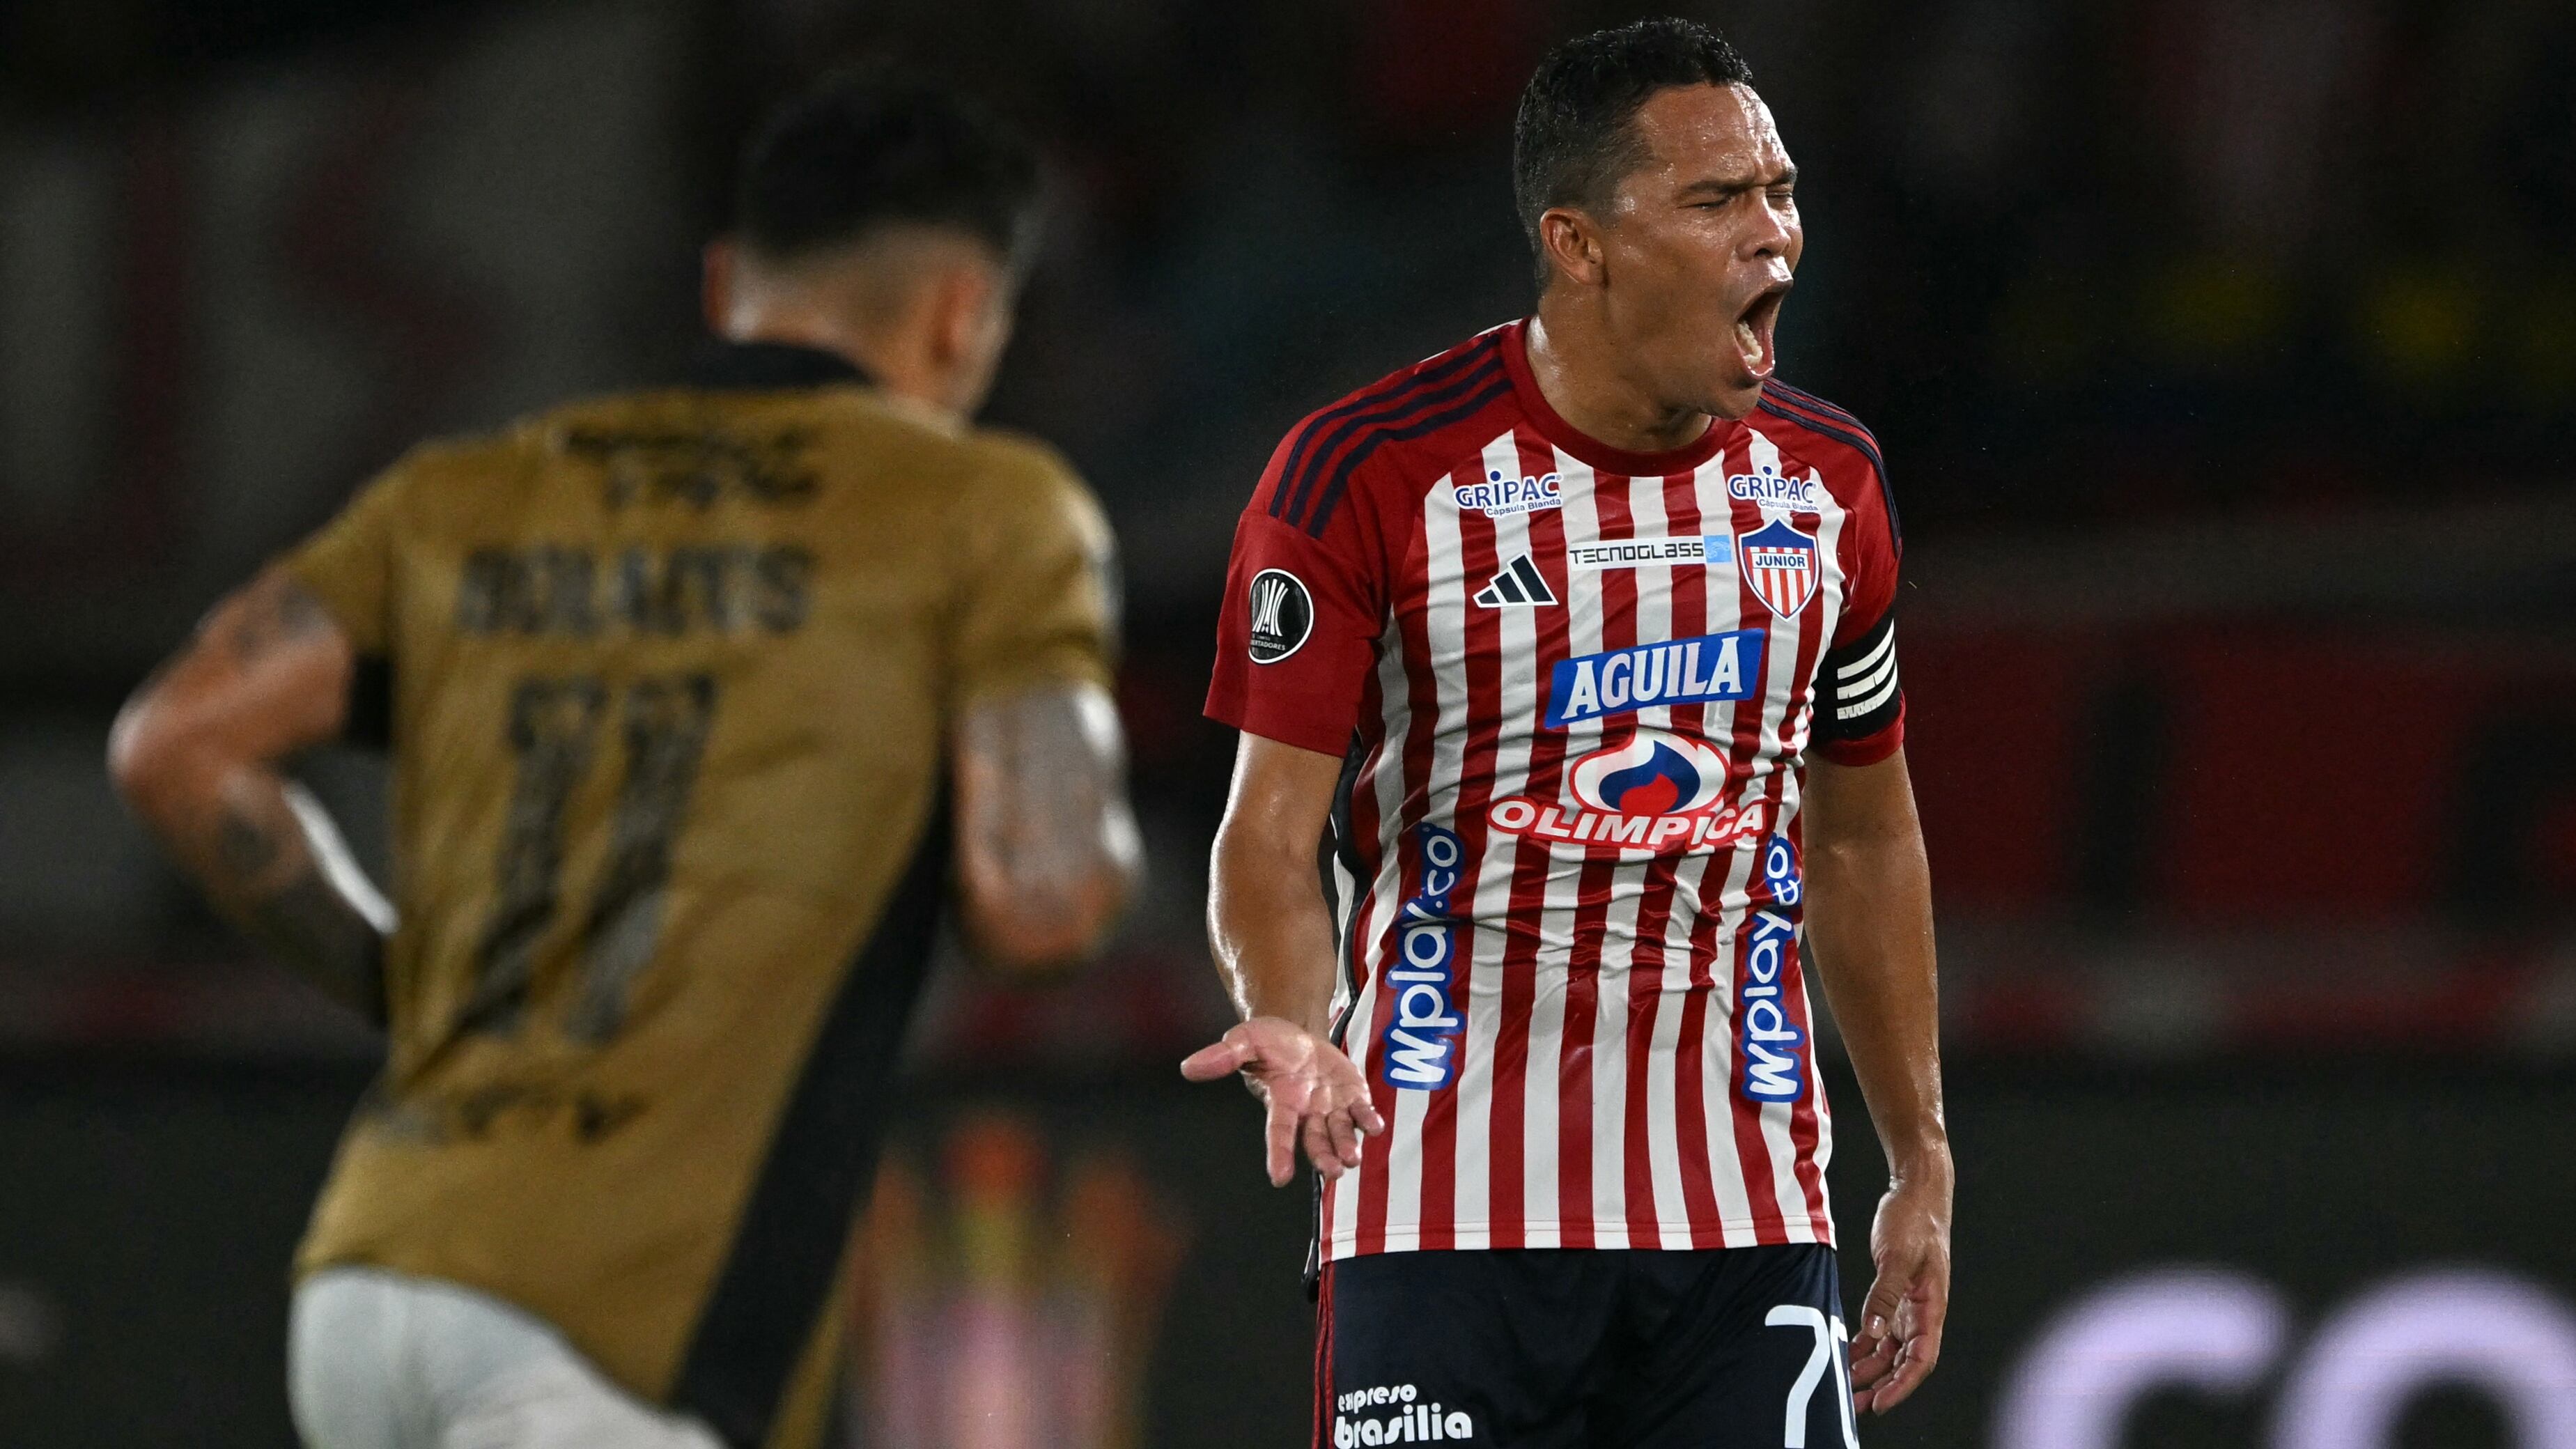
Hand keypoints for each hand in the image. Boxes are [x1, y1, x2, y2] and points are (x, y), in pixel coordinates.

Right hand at [1180, 1016, 1385, 1186]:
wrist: (1298, 1034)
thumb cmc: (1268, 1043)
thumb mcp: (1244, 1040)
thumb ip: (1222, 1056)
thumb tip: (1187, 1068)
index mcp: (1281, 1103)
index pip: (1279, 1132)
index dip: (1279, 1154)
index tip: (1280, 1179)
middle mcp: (1307, 1112)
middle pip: (1315, 1141)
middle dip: (1324, 1157)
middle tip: (1334, 1171)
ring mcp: (1331, 1107)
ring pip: (1341, 1133)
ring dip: (1347, 1146)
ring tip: (1352, 1159)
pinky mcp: (1352, 1096)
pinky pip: (1362, 1113)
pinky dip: (1369, 1120)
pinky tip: (1375, 1126)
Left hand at [1849, 1165, 1951, 1414]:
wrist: (1917, 1190)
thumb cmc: (1914, 1219)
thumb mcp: (1897, 1256)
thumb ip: (1884, 1295)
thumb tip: (1873, 1332)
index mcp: (1932, 1305)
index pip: (1922, 1358)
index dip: (1902, 1384)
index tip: (1881, 1402)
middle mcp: (1924, 1310)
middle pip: (1906, 1360)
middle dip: (1884, 1384)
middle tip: (1858, 1405)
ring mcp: (1911, 1303)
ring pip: (1893, 1347)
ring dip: (1872, 1368)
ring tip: (1848, 1385)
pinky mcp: (1896, 1292)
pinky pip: (1883, 1329)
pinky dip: (1867, 1343)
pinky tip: (1849, 1352)